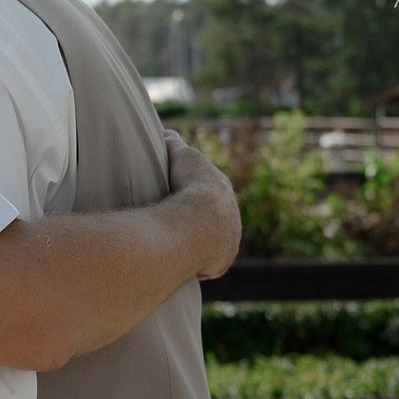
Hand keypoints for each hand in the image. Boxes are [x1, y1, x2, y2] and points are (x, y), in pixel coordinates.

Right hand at [164, 131, 242, 279]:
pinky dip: (198, 264)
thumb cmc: (189, 186)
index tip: (181, 198)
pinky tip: (182, 264)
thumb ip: (173, 144)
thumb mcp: (180, 156)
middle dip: (199, 223)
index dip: (195, 195)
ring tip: (176, 247)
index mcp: (224, 192)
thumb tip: (166, 133)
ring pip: (214, 243)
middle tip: (176, 226)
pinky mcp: (223, 260)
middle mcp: (233, 217)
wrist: (201, 220)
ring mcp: (230, 240)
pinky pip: (210, 264)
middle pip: (215, 220)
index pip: (211, 193)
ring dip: (199, 245)